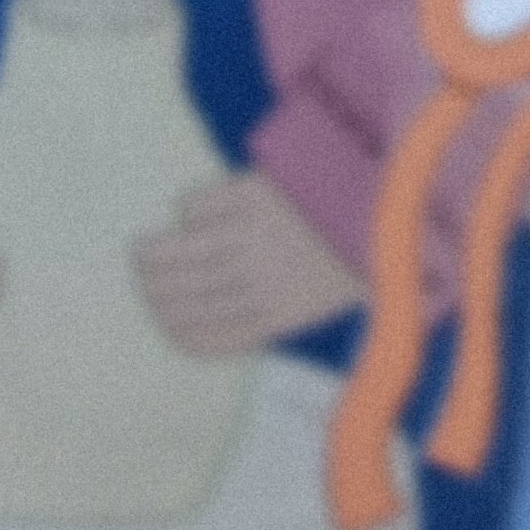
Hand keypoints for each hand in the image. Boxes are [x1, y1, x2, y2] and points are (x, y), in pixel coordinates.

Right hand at [132, 170, 363, 356]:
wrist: (388, 202)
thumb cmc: (353, 256)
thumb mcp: (317, 301)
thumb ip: (265, 315)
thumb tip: (202, 321)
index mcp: (279, 316)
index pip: (208, 336)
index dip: (176, 330)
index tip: (162, 320)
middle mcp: (259, 281)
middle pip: (186, 295)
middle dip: (154, 290)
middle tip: (143, 279)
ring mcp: (253, 237)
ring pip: (182, 253)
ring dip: (153, 254)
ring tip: (141, 251)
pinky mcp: (252, 194)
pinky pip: (199, 205)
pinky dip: (188, 210)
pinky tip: (188, 213)